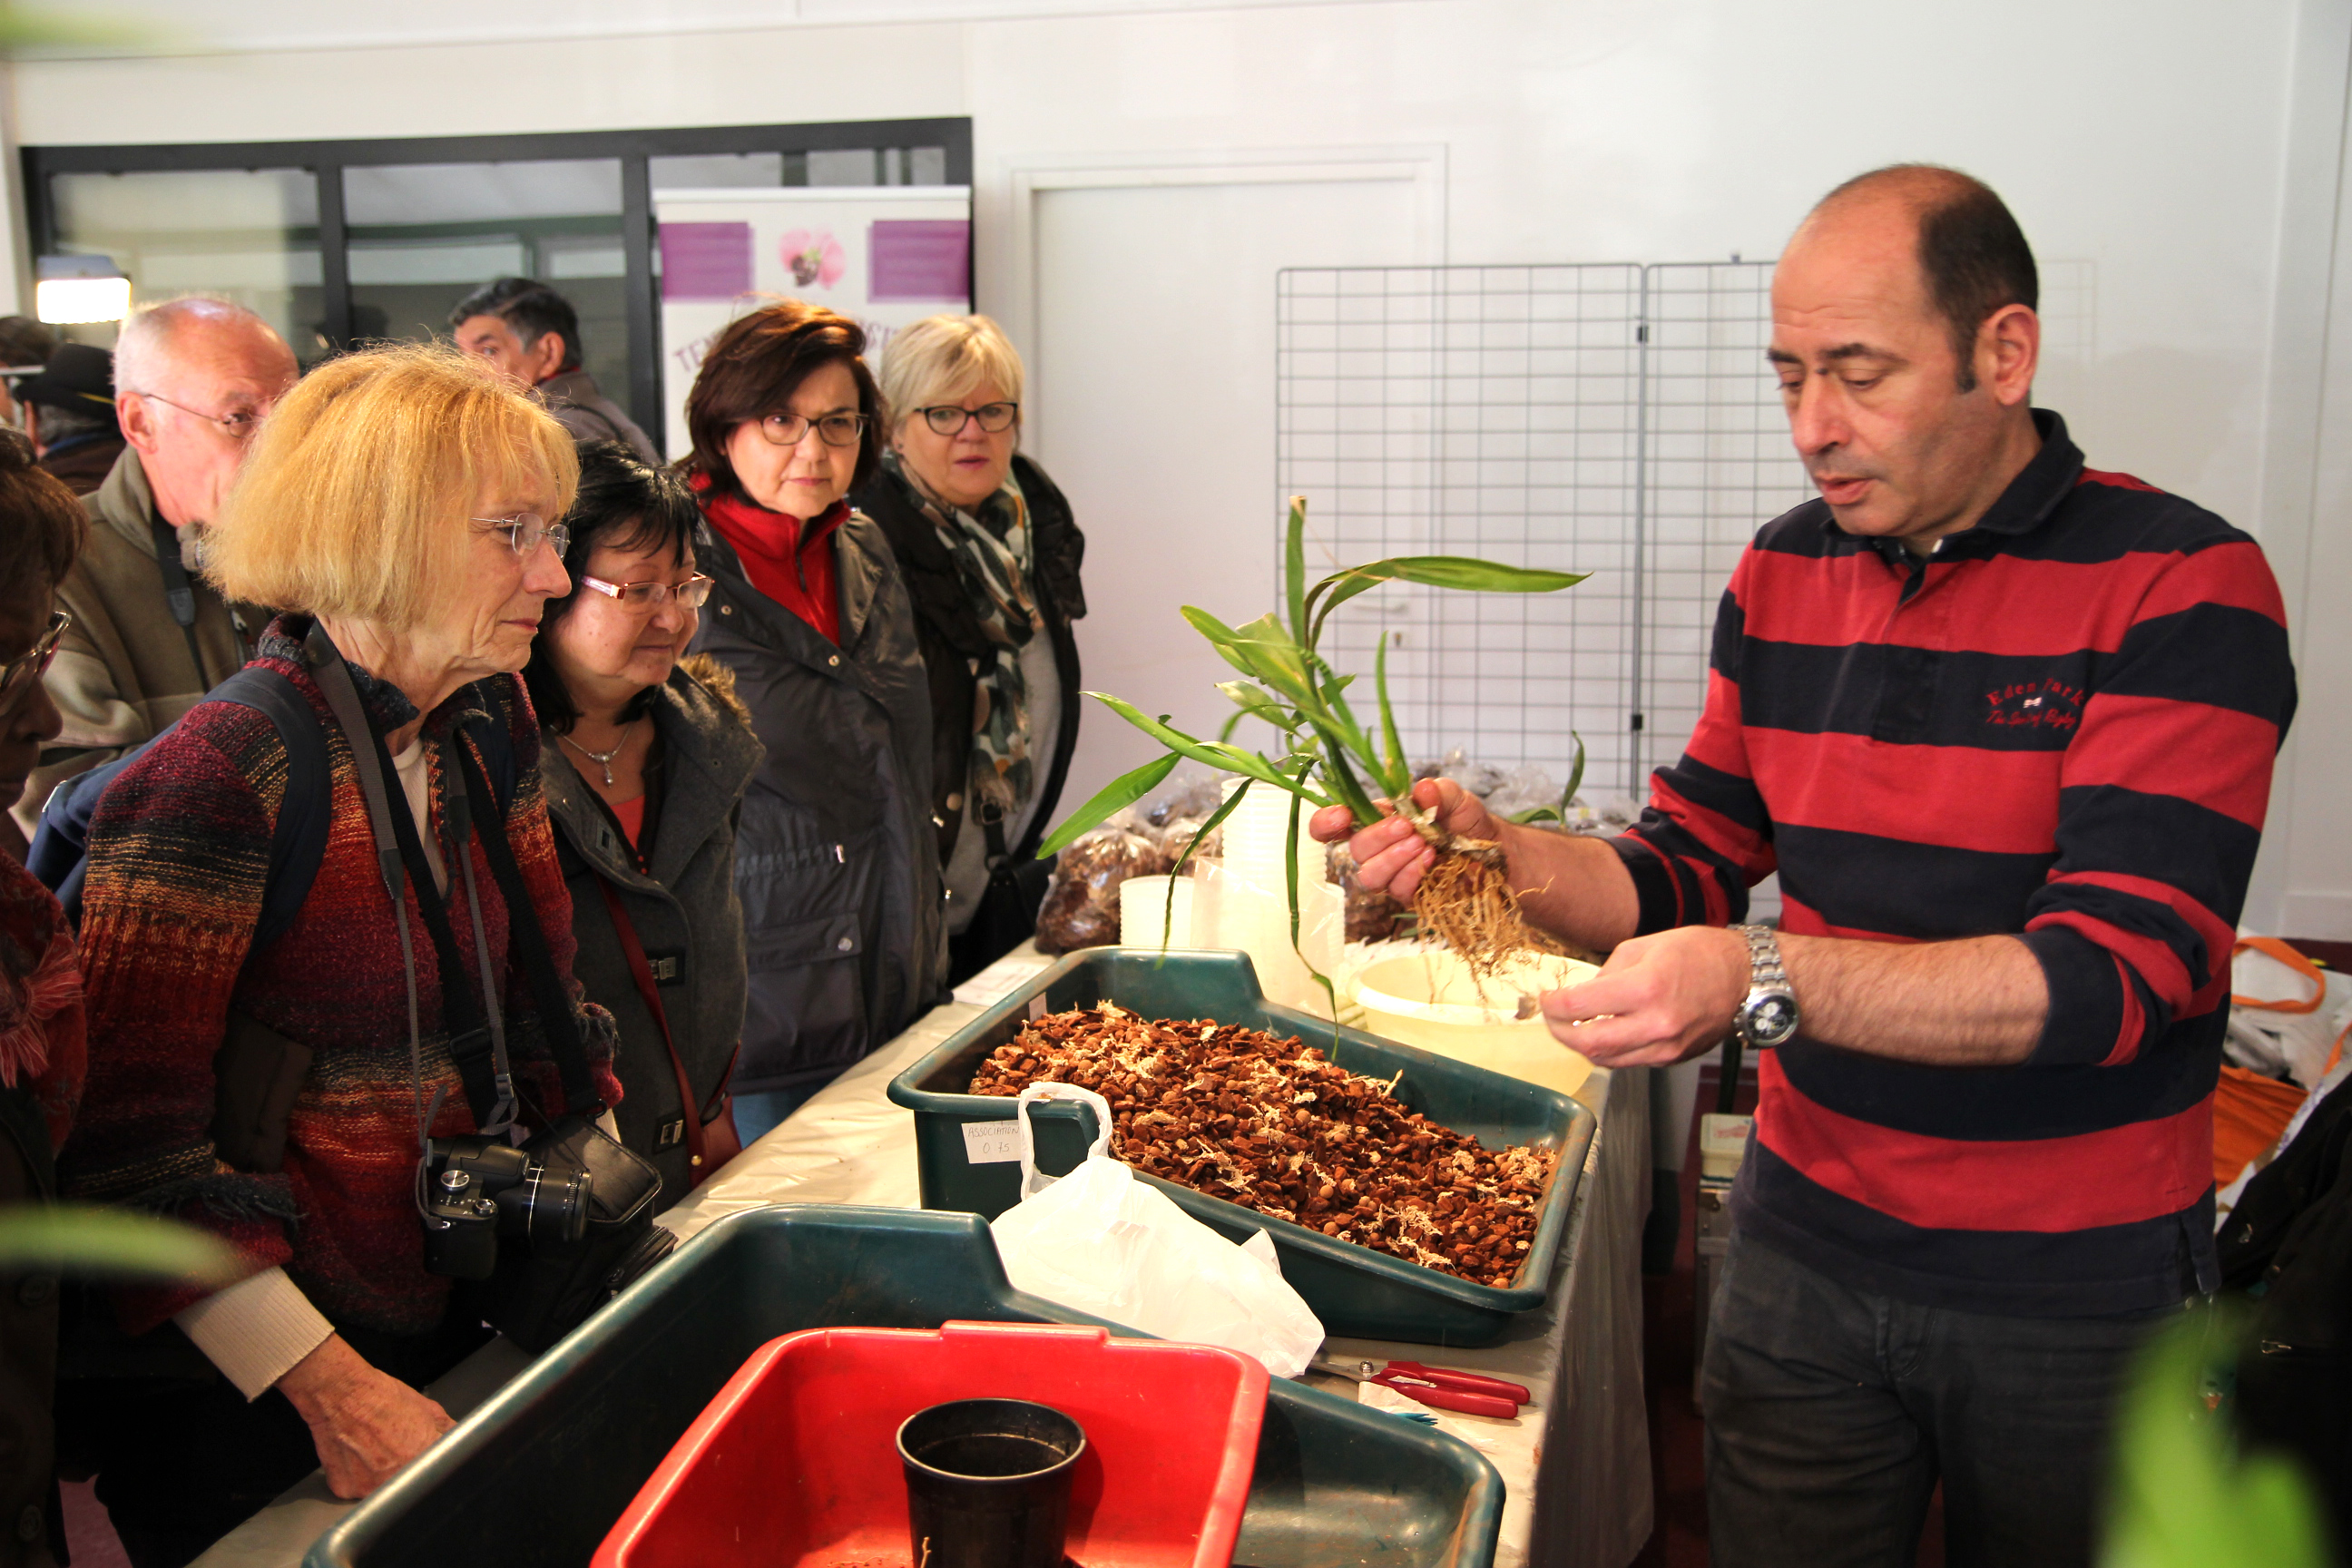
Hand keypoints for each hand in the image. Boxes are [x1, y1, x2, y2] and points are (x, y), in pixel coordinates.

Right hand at [276, 1334, 453, 1498]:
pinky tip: (356, 1455)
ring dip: (381, 1475)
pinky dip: (357, 1476)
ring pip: (382, 1489)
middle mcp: (398, 1475)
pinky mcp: (346, 1489)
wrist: (339, 1392)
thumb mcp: (424, 1406)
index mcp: (423, 1456)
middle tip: (393, 1448)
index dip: (431, 1462)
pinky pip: (357, 1489)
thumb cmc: (378, 1395)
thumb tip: (456, 1437)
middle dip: (407, 1469)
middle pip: (408, 1483)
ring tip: (372, 1450)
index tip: (426, 1457)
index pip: (436, 1470)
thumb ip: (444, 1427)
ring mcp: (370, 1485)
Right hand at [1309, 778, 1501, 903]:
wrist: (1498, 852)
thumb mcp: (1456, 797)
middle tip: (1407, 825)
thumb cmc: (1468, 822)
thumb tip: (1420, 790)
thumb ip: (1437, 791)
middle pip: (1354, 850)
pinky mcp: (1410, 896)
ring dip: (1393, 858)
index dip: (1326, 822)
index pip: (1336, 825)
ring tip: (1423, 843)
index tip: (1341, 816)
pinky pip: (1397, 890)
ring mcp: (1393, 875)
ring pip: (1369, 875)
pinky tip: (1432, 859)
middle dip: (1377, 836)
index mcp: (1378, 820)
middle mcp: (1379, 849)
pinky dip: (1412, 873)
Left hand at [1540, 925, 1748, 1067]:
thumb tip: (1583, 995)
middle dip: (1560, 1031)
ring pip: (1606, 1059)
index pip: (1580, 1006)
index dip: (1553, 1004)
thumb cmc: (1698, 953)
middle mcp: (1655, 1024)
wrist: (1745, 979)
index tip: (1545, 998)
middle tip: (1552, 1017)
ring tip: (1574, 1025)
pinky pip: (1628, 1061)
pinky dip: (1609, 1050)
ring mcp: (1665, 1047)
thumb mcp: (1644, 946)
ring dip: (1582, 1044)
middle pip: (1588, 1043)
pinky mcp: (1672, 1059)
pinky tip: (1604, 1031)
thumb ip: (1607, 973)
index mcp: (1645, 987)